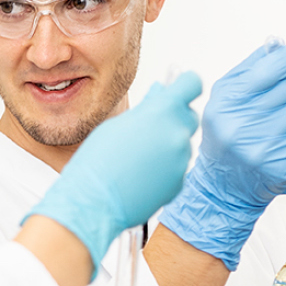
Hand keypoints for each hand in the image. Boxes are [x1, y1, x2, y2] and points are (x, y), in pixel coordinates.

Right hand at [29, 72, 201, 266]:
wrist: (93, 201)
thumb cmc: (97, 162)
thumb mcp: (118, 125)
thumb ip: (146, 109)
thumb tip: (161, 94)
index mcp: (162, 113)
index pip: (191, 84)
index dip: (184, 84)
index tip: (178, 89)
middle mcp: (177, 134)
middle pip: (189, 116)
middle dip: (173, 118)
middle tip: (149, 128)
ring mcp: (182, 160)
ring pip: (181, 144)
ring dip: (166, 145)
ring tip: (137, 158)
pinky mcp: (180, 182)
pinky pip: (176, 167)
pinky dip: (164, 168)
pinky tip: (140, 174)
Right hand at [155, 41, 285, 267]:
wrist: (222, 188)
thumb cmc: (225, 137)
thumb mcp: (224, 101)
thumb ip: (248, 71)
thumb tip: (277, 45)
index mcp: (226, 105)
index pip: (268, 70)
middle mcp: (242, 126)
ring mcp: (264, 148)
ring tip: (282, 121)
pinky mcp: (284, 165)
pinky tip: (285, 141)